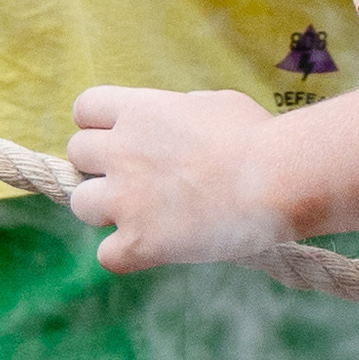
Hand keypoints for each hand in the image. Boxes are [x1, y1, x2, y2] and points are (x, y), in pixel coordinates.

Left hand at [68, 86, 292, 269]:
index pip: (85, 108)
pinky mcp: (140, 242)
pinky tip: (155, 249)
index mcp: (140, 111)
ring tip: (144, 214)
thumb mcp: (218, 104)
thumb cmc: (261, 138)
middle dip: (102, 165)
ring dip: (107, 209)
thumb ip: (182, 110)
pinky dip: (126, 255)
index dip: (100, 124)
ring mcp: (126, 198)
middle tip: (139, 178)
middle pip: (77, 154)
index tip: (122, 138)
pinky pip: (106, 255)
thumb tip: (174, 117)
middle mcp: (122, 151)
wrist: (281, 179)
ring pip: (81, 204)